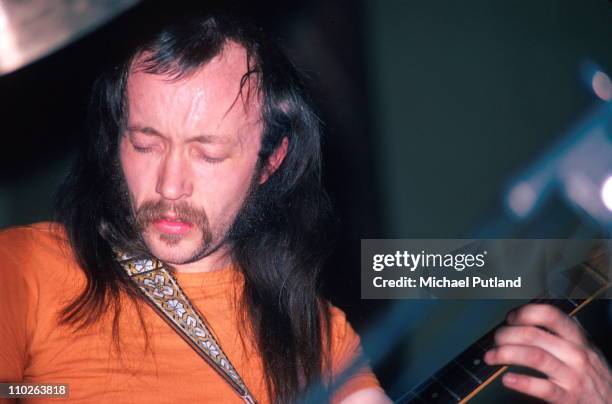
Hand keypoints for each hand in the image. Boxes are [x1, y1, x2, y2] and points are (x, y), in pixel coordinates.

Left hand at [484, 303, 611, 402]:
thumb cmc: (592, 375)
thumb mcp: (584, 348)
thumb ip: (561, 333)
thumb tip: (527, 317)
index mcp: (577, 338)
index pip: (550, 314)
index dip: (524, 313)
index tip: (509, 318)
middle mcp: (576, 353)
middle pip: (533, 335)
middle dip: (506, 335)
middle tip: (495, 340)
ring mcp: (573, 376)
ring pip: (533, 356)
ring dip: (505, 354)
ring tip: (490, 357)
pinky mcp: (569, 398)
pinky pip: (542, 387)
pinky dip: (521, 382)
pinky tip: (506, 379)